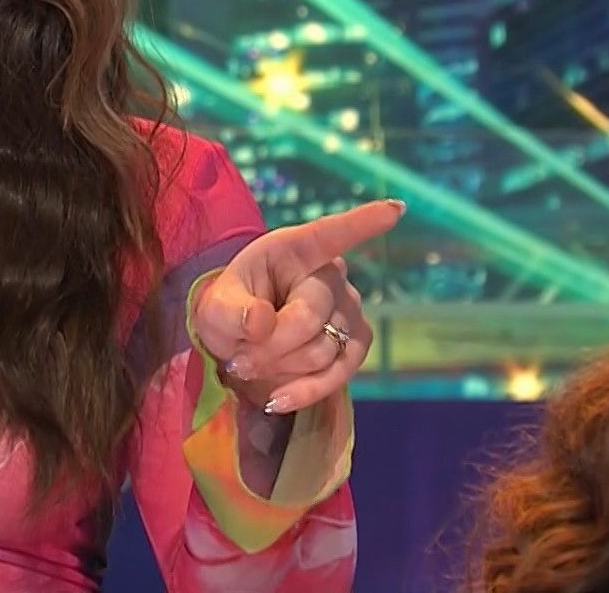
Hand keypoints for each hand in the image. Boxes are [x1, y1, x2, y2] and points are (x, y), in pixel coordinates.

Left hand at [189, 200, 401, 415]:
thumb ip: (230, 311)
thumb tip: (261, 322)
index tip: (394, 209)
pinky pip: (340, 373)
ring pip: (322, 350)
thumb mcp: (214, 307)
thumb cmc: (230, 311)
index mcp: (294, 249)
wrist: (239, 343)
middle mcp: (330, 275)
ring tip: (249, 366)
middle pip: (309, 318)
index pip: (331, 234)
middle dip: (269, 346)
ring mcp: (349, 309)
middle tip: (236, 359)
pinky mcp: (356, 343)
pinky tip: (277, 399)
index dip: (362, 223)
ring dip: (280, 368)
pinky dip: (306, 390)